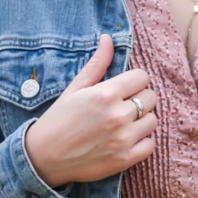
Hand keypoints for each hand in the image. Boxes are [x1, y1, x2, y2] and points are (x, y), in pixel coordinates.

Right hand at [24, 33, 156, 187]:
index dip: (134, 80)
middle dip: (139, 98)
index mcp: (105, 94)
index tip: (124, 88)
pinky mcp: (125, 159)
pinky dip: (143, 141)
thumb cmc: (59, 118)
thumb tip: (108, 38)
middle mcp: (118, 115)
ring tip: (124, 122)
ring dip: (142, 119)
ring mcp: (123, 139)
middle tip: (123, 105)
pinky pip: (150, 144)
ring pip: (153, 120)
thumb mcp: (76, 88)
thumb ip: (97, 63)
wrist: (44, 157)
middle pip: (151, 97)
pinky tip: (127, 138)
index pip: (142, 77)